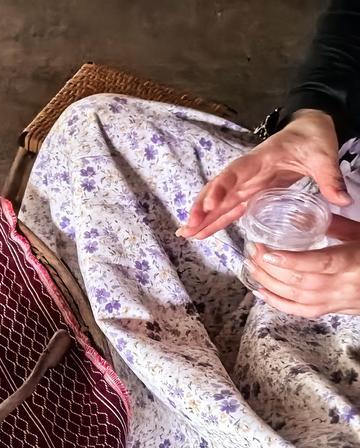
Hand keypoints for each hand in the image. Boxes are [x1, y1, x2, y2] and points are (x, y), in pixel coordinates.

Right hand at [178, 109, 349, 239]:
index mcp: (261, 159)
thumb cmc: (312, 138)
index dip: (220, 189)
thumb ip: (330, 177)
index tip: (209, 206)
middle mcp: (248, 172)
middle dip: (202, 210)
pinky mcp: (252, 191)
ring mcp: (248, 183)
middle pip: (219, 190)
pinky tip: (204, 231)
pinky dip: (217, 219)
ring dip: (204, 218)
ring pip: (221, 201)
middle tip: (188, 228)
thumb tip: (344, 200)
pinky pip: (231, 207)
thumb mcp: (323, 155)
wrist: (308, 129)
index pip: (235, 174)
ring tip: (186, 234)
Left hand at [246, 215, 359, 316]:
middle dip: (270, 267)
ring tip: (251, 266)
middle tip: (253, 250)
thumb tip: (303, 214)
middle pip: (302, 281)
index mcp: (354, 261)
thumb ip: (335, 225)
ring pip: (298, 297)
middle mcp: (346, 285)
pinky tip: (261, 291)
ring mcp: (340, 300)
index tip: (269, 252)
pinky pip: (303, 311)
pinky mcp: (336, 309)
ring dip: (269, 283)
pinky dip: (279, 303)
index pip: (321, 263)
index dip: (293, 260)